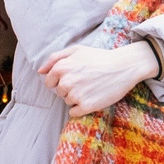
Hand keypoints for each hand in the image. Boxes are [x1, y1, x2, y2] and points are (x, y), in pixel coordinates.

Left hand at [39, 40, 159, 115]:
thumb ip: (55, 58)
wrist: (123, 66)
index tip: (74, 77)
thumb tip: (40, 71)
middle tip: (85, 81)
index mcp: (61, 68)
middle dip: (69, 88)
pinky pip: (74, 112)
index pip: (49, 82)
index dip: (60, 80)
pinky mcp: (86, 106)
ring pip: (67, 102)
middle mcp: (66, 82)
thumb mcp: (76, 50)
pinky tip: (92, 97)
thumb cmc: (99, 57)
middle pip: (59, 93)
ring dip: (77, 97)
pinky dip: (81, 108)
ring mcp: (76, 95)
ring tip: (91, 87)